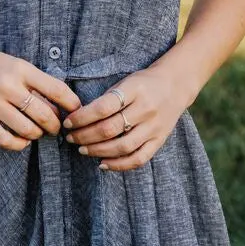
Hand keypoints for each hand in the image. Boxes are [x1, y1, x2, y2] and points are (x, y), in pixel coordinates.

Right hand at [0, 34, 80, 151]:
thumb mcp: (13, 63)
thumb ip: (33, 82)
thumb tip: (59, 106)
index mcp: (21, 68)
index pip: (57, 90)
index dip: (72, 105)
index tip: (76, 112)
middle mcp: (8, 85)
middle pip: (45, 115)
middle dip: (55, 126)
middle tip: (55, 128)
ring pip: (27, 130)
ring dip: (37, 135)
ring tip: (36, 132)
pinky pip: (5, 139)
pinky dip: (19, 144)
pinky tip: (21, 140)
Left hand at [61, 53, 195, 170]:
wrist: (176, 85)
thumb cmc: (144, 82)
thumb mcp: (126, 81)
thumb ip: (108, 98)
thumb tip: (79, 117)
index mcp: (135, 89)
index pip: (103, 107)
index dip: (82, 117)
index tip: (68, 122)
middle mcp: (146, 109)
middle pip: (110, 129)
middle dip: (85, 136)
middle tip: (70, 138)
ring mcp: (154, 127)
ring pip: (122, 146)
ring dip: (98, 151)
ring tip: (82, 150)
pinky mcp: (160, 140)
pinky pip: (139, 158)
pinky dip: (119, 165)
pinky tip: (102, 163)